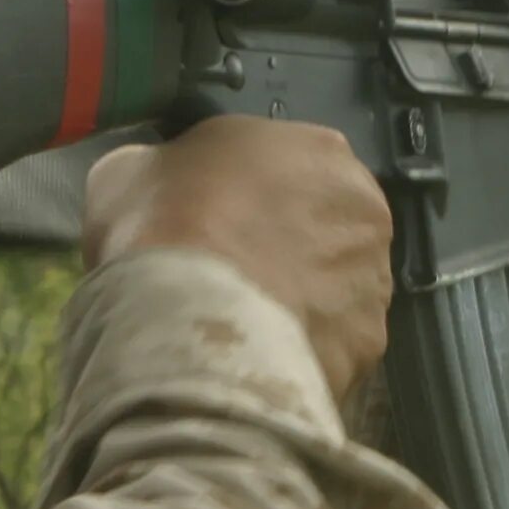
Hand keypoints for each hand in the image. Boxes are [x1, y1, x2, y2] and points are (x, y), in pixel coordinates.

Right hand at [82, 118, 394, 398]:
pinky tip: (261, 358)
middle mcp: (365, 210)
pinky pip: (335, 346)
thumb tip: (164, 183)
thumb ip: (170, 168)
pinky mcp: (367, 343)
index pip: (295, 169)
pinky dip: (305, 352)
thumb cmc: (162, 222)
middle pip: (329, 230)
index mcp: (319, 150)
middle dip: (291, 252)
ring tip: (247, 327)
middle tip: (238, 278)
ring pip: (339, 292)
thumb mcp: (133, 167)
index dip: (256, 200)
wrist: (187, 314)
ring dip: (303, 304)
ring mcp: (374, 281)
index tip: (223, 225)